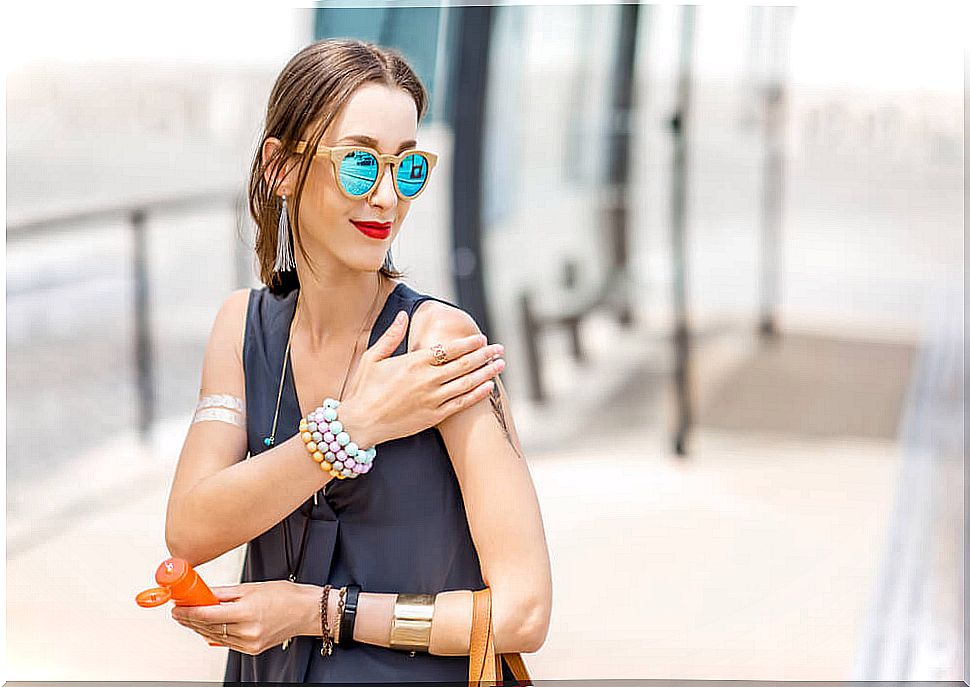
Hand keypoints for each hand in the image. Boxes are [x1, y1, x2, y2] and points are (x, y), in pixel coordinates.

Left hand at [171, 581, 317, 654]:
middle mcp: (248, 631)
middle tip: (179, 610)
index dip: (188, 612)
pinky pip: (226, 642)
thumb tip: (203, 592)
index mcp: (248, 612)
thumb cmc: (286, 596)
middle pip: (208, 627)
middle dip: (190, 619)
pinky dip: (214, 634)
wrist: (307, 612)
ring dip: (199, 627)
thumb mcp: (252, 587)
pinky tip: (207, 626)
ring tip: (189, 617)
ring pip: (215, 636)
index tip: (177, 607)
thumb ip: (224, 593)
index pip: (208, 614)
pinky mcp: (252, 649)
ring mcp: (250, 642)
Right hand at [338, 310, 504, 446]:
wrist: (360, 424)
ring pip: (466, 383)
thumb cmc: (364, 389)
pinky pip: (460, 404)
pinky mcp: (433, 417)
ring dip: (486, 372)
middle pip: (464, 364)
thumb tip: (402, 314)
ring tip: (500, 364)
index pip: (449, 349)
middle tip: (500, 349)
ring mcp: (431, 399)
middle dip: (485, 355)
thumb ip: (391, 336)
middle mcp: (426, 380)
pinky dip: (476, 394)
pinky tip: (488, 386)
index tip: (481, 338)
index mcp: (413, 362)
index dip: (468, 343)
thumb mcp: (373, 358)